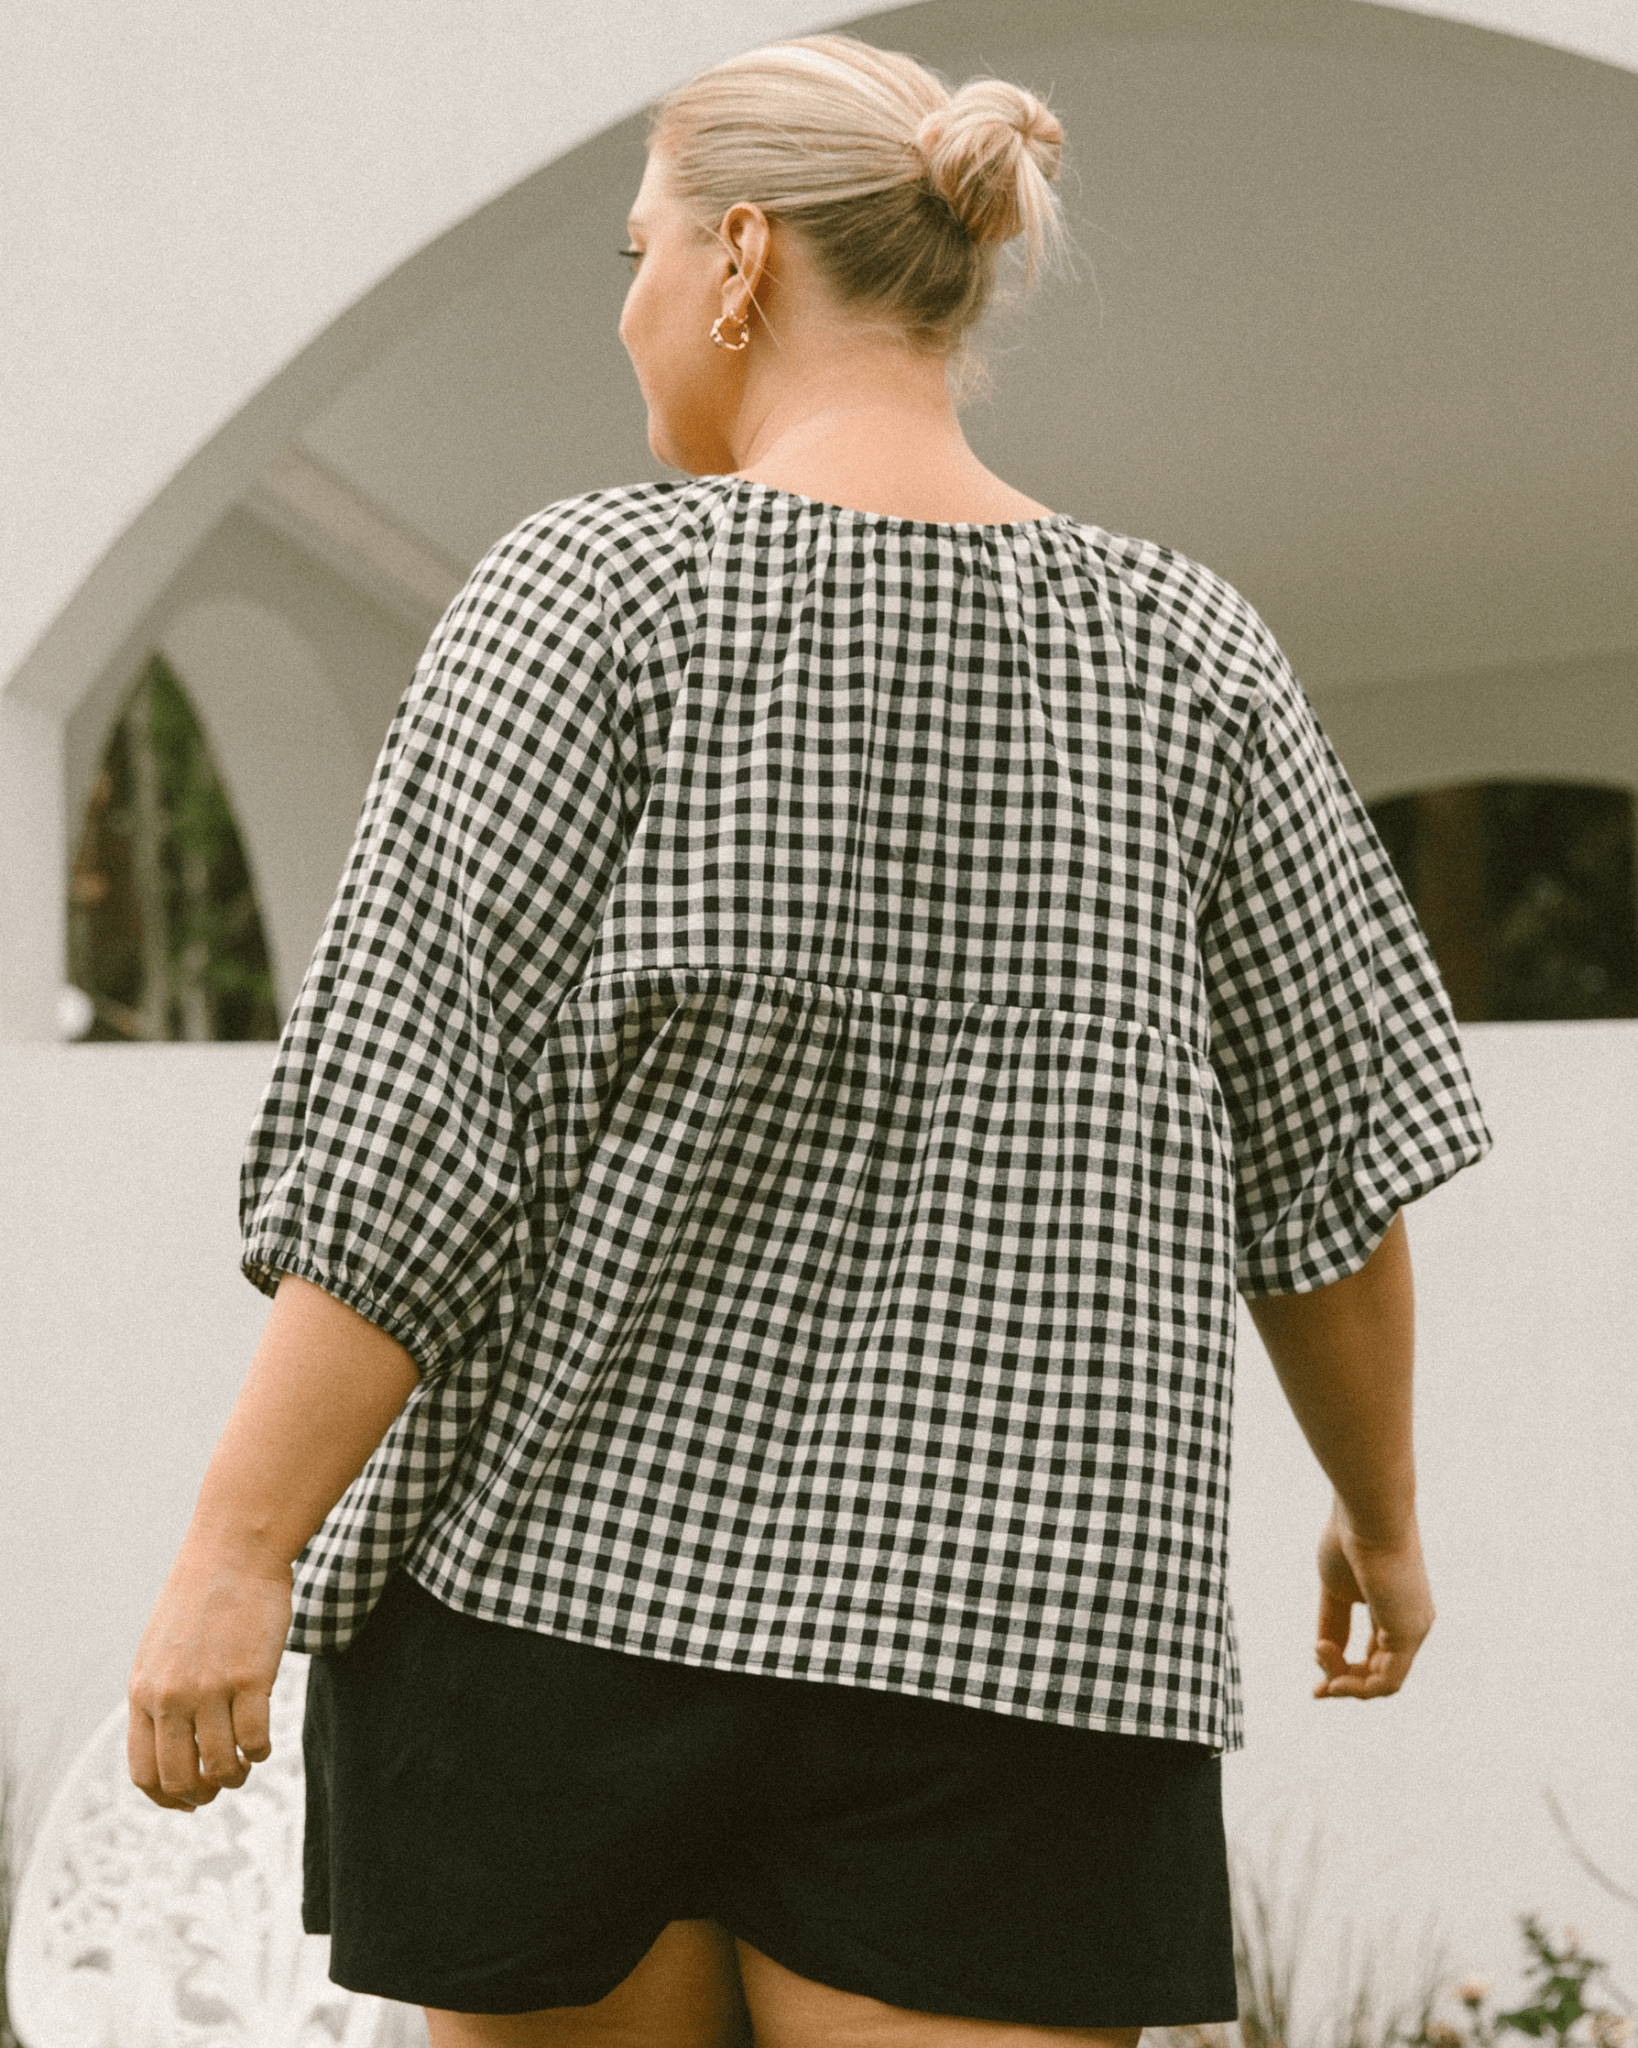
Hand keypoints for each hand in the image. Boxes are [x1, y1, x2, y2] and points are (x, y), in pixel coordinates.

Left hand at [127, 1530, 292, 1809]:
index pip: (145, 1773)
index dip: (168, 1799)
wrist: (234, 1552)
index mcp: (143, 1693)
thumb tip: (172, 1748)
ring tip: (247, 1763)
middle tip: (223, 1785)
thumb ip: (158, 1697)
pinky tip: (264, 1742)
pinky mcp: (251, 1677)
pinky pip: (255, 1740)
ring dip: (237, 1776)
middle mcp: (171, 1697)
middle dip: (204, 1794)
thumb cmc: (201, 1600)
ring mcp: (210, 1688)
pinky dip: (261, 1752)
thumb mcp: (160, 1651)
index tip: (191, 1801)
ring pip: (222, 1766)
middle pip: (181, 1778)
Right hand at [1313, 1497, 1433, 1699]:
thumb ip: (1334, 1623)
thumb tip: (1325, 1653)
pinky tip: (1333, 1679)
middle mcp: (1411, 1623)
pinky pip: (1386, 1681)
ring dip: (1344, 1681)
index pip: (1376, 1656)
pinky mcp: (1408, 1632)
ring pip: (1381, 1682)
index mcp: (1396, 1610)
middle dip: (1343, 1683)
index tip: (1314, 1677)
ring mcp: (1413, 1629)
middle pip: (1378, 1673)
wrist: (1366, 1513)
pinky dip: (1357, 1687)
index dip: (1344, 1671)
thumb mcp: (1335, 1589)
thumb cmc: (1349, 1539)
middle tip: (1316, 1689)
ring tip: (1320, 1656)